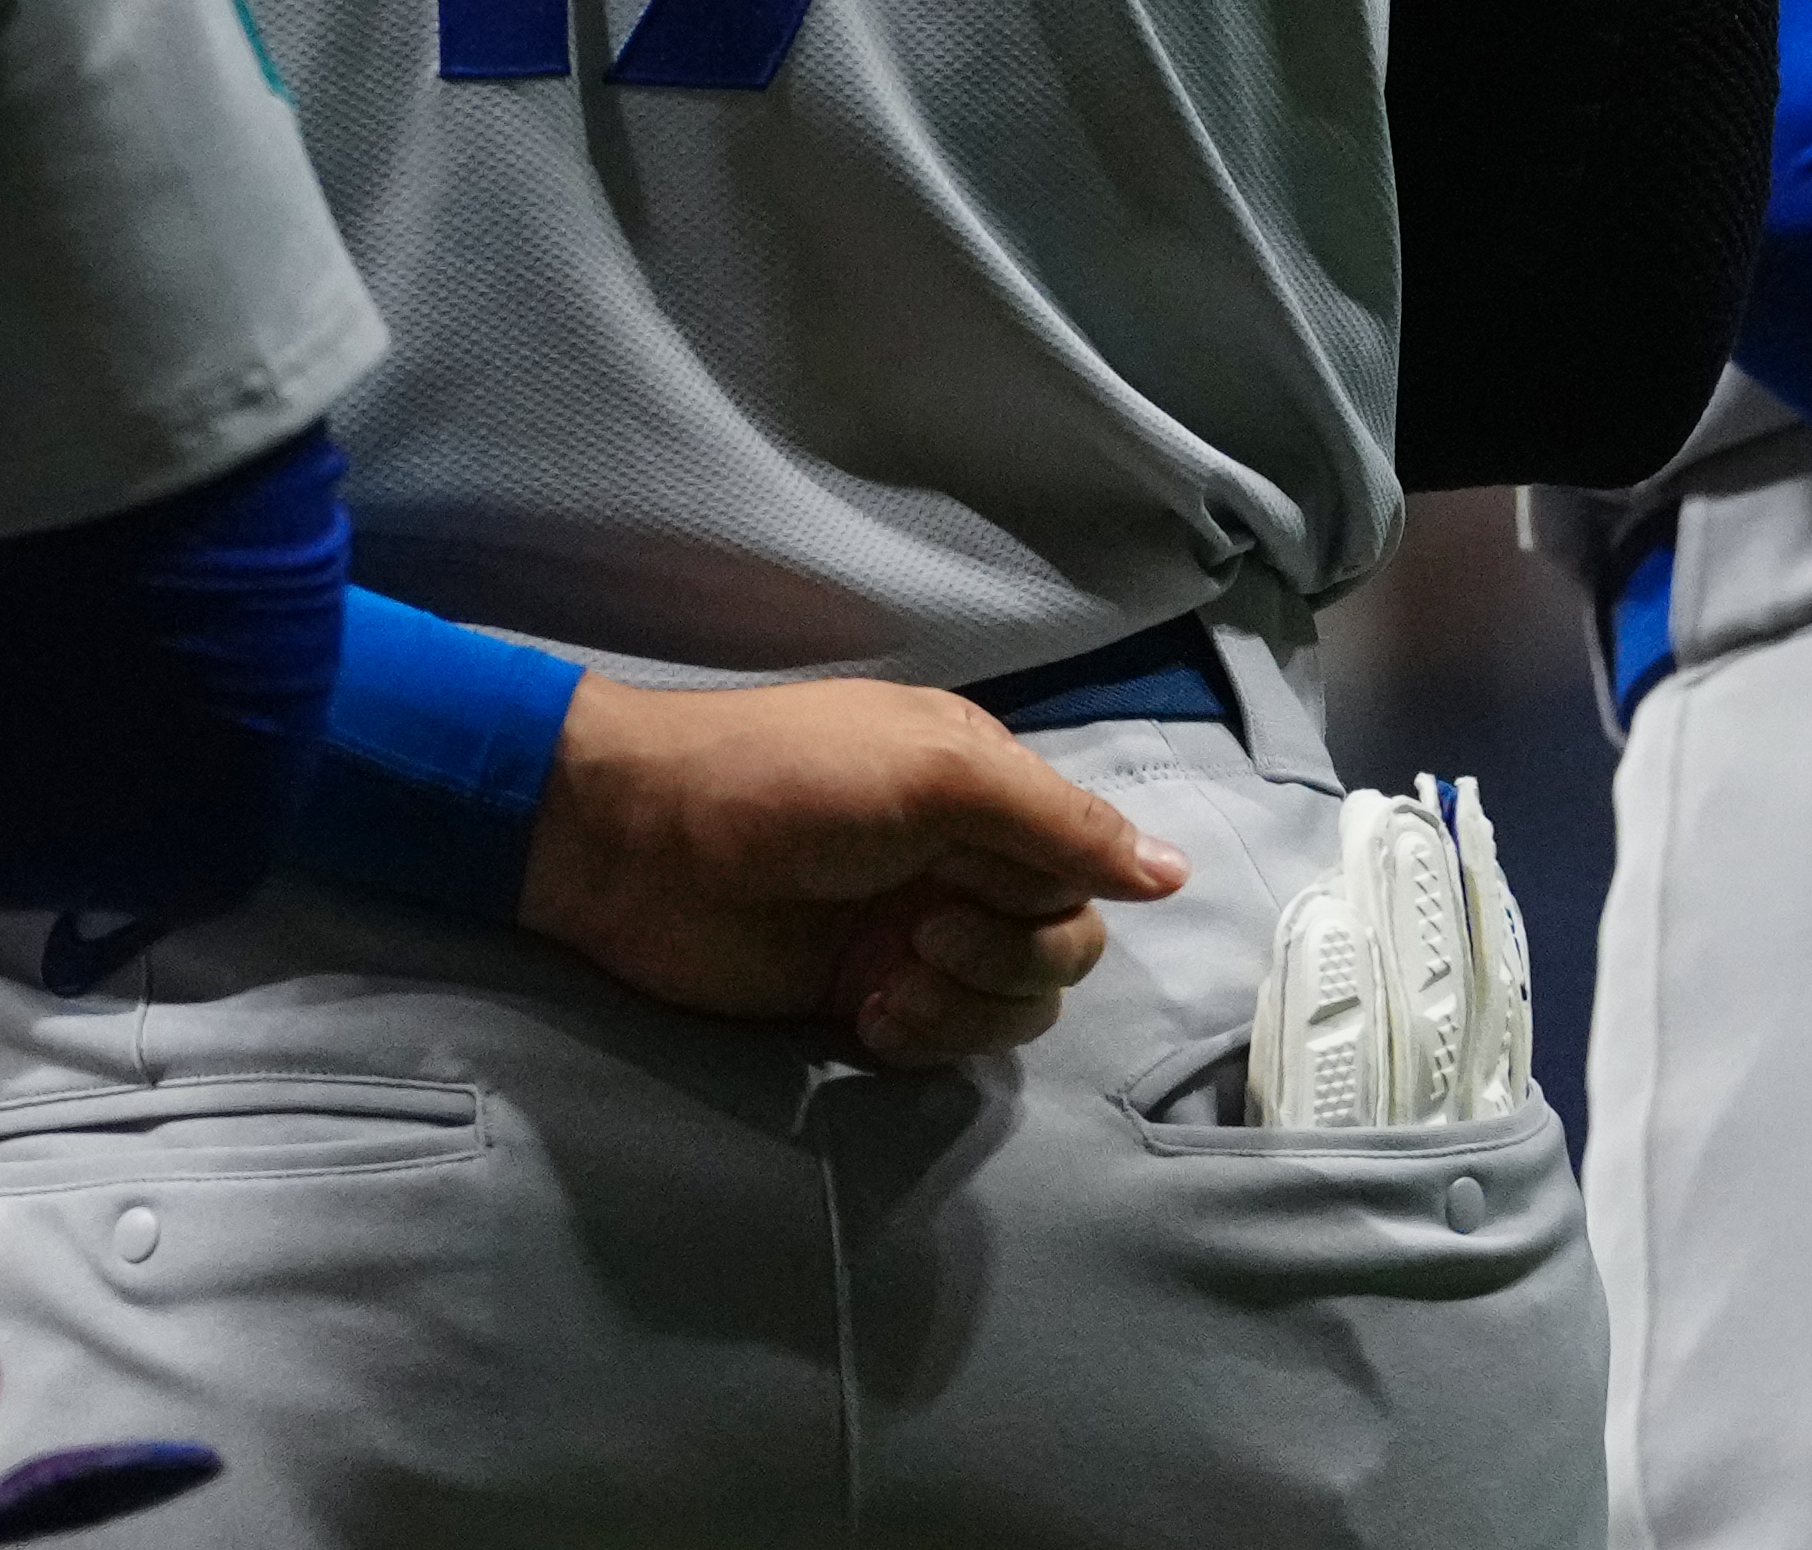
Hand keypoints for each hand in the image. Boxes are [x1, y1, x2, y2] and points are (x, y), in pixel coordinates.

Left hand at [518, 673, 1185, 1064]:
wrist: (636, 845)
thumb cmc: (782, 781)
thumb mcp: (933, 773)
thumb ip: (1057, 824)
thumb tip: (1176, 872)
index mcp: (982, 785)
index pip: (1084, 860)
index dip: (1056, 890)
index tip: (985, 886)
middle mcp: (961, 858)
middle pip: (1064, 940)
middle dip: (1014, 956)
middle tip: (927, 935)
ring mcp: (916, 931)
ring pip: (1018, 999)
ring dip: (970, 1004)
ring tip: (891, 984)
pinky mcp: (870, 995)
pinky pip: (952, 1037)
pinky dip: (928, 1036)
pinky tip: (866, 1017)